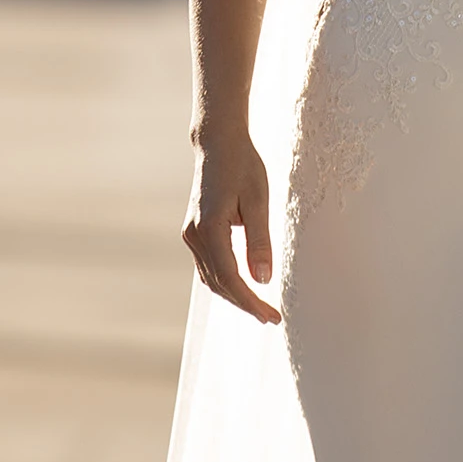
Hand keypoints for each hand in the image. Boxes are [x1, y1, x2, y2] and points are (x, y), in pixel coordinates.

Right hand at [183, 130, 280, 326]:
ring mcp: (191, 234)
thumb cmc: (242, 166)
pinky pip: (209, 266)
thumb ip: (260, 241)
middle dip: (244, 304)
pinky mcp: (195, 232)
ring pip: (211, 277)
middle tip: (271, 317)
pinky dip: (225, 281)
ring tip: (260, 308)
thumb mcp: (259, 201)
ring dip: (234, 295)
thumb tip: (263, 279)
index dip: (250, 301)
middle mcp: (194, 235)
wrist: (218, 144)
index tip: (270, 316)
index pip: (230, 277)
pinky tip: (244, 286)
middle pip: (218, 283)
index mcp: (210, 228)